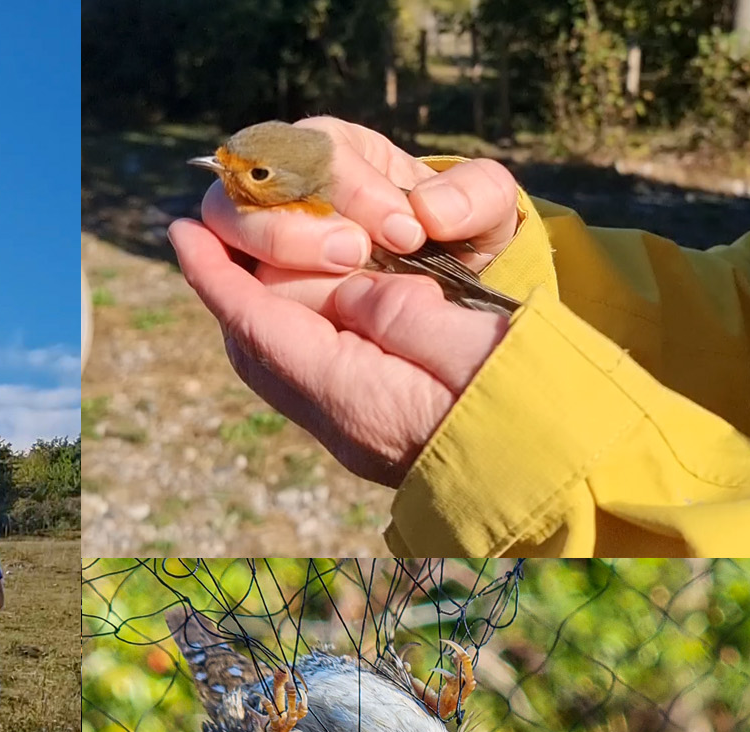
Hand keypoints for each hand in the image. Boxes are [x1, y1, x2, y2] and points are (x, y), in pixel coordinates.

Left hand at [170, 218, 509, 485]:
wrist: (566, 482)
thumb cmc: (536, 405)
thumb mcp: (468, 341)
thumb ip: (395, 311)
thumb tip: (347, 293)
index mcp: (357, 398)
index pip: (260, 328)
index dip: (216, 277)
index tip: (182, 231)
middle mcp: (344, 426)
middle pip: (256, 353)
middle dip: (229, 294)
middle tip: (216, 239)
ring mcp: (358, 439)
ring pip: (279, 370)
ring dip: (261, 315)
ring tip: (260, 266)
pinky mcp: (377, 439)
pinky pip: (311, 381)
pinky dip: (295, 337)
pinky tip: (314, 311)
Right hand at [198, 116, 521, 276]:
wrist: (443, 295)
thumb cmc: (458, 239)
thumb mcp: (488, 212)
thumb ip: (475, 197)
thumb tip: (428, 211)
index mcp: (337, 151)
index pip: (322, 150)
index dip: (357, 189)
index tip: (408, 232)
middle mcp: (286, 182)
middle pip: (253, 181)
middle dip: (300, 222)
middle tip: (357, 255)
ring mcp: (259, 232)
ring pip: (229, 224)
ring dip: (277, 250)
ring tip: (339, 280)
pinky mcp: (248, 282)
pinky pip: (223, 277)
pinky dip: (233, 282)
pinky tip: (246, 281)